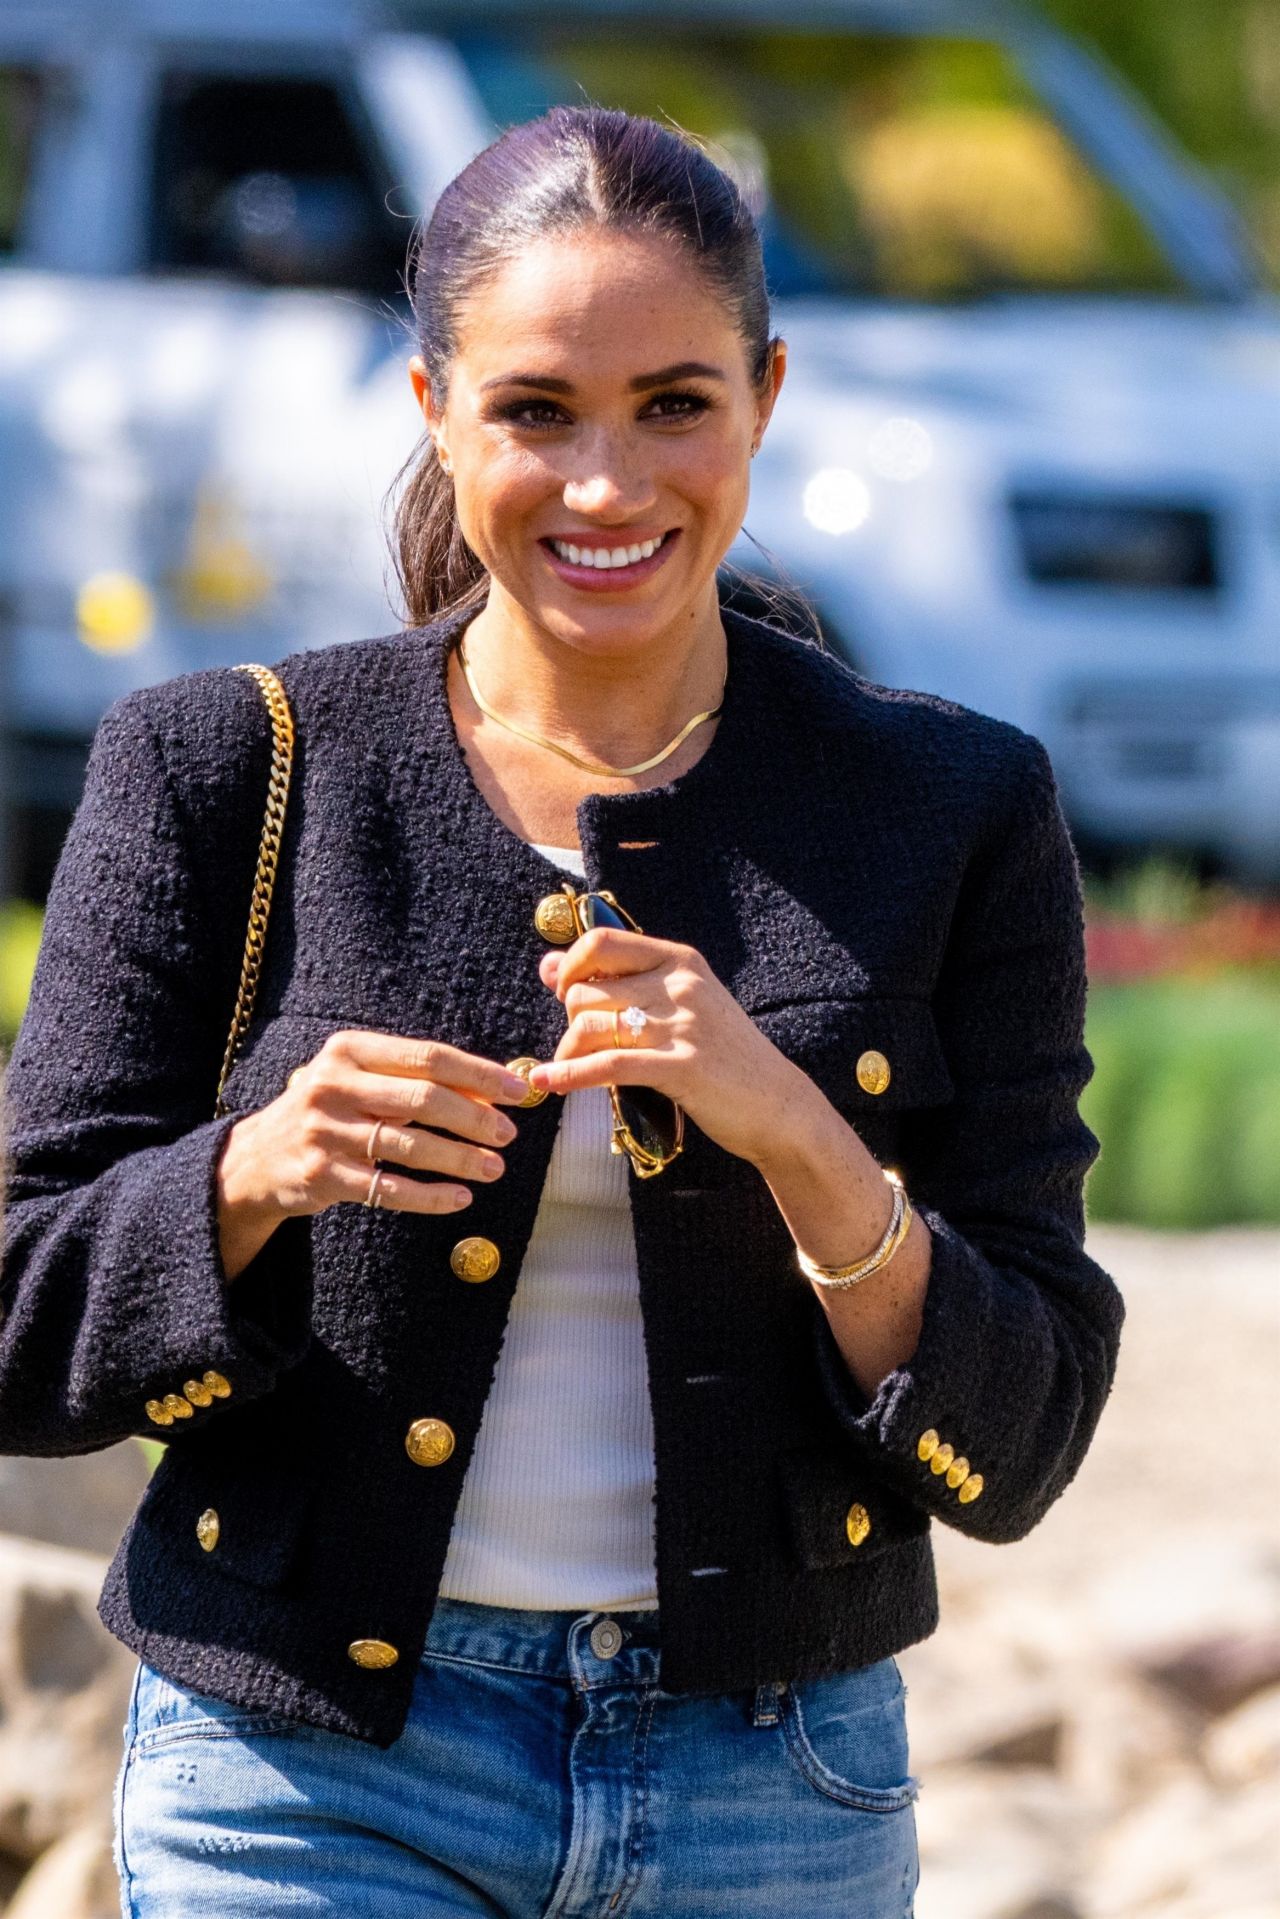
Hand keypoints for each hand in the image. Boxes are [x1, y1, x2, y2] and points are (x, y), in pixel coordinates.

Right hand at [216, 1032, 530, 1279]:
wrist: (258, 1156)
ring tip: (493, 1168)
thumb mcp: (361, 1079)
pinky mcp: (321, 1176)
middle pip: (422, 1099)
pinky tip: (459, 1198)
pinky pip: (389, 1189)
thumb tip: (493, 1088)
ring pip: (409, 1146)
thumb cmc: (331, 1110)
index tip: (519, 1092)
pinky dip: (430, 1196)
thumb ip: (415, 1079)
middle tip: (507, 1134)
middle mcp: (333, 1085)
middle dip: (474, 1117)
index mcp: (349, 1050)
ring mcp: (325, 1132)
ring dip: (460, 1159)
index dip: (480, 1075)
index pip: (428, 1057)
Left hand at [529, 927, 822, 1169]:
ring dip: (566, 1054)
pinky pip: (607, 1065)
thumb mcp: (679, 1006)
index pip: (602, 942)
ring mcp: (682, 1026)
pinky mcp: (681, 1068)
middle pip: (588, 992)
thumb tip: (547, 966)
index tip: (566, 993)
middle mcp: (680, 985)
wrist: (778, 1104)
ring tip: (566, 1070)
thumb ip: (618, 983)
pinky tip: (548, 1083)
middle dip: (569, 1022)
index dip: (571, 967)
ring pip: (590, 1026)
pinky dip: (569, 1075)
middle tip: (579, 1046)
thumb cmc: (723, 1056)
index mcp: (680, 961)